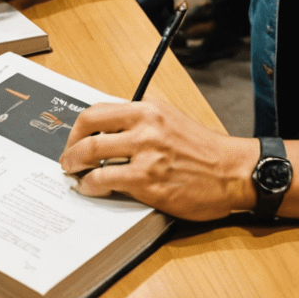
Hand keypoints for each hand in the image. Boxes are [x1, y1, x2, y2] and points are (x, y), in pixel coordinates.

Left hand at [59, 101, 258, 220]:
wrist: (231, 172)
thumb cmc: (204, 149)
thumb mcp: (172, 117)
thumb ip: (143, 115)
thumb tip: (113, 122)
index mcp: (149, 108)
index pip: (98, 111)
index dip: (79, 128)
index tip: (74, 138)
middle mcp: (145, 127)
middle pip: (89, 132)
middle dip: (70, 148)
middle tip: (66, 159)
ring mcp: (146, 155)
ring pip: (93, 157)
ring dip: (76, 168)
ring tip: (74, 175)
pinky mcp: (149, 183)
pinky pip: (107, 181)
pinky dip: (91, 186)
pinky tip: (91, 189)